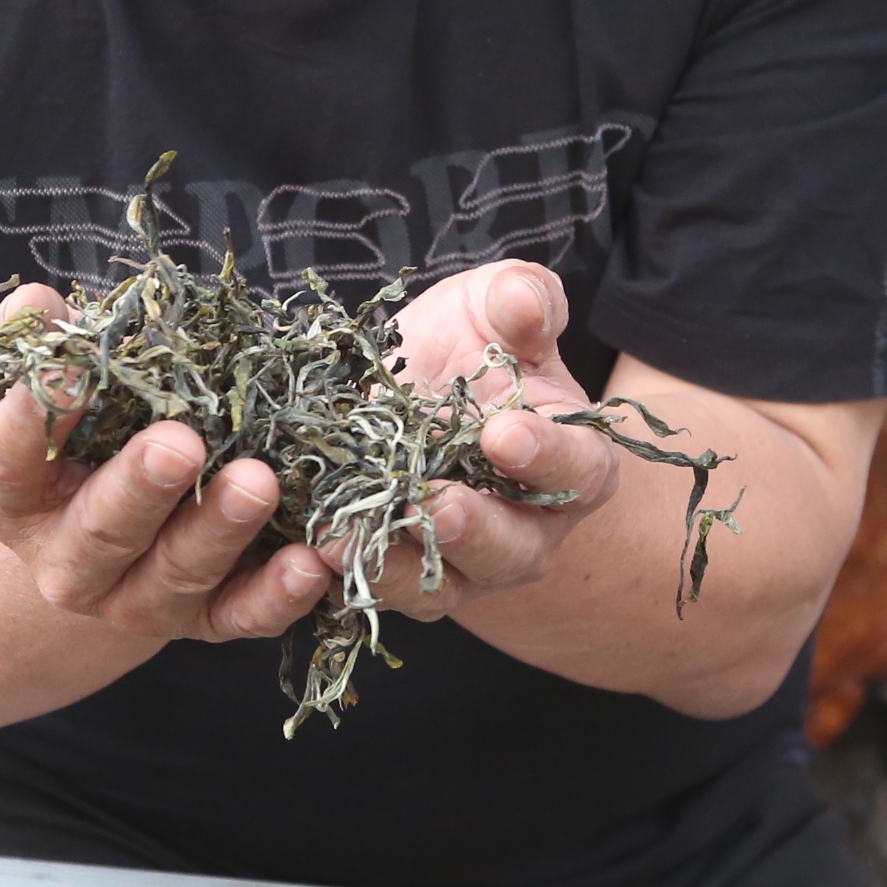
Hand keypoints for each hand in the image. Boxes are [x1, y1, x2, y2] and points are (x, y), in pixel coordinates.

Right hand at [0, 283, 331, 644]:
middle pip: (100, 533)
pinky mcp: (204, 622)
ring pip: (175, 575)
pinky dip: (277, 596)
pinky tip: (310, 562)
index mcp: (17, 498)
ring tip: (257, 482)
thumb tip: (37, 304)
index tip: (70, 368)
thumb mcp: (64, 386)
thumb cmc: (93, 431)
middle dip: (141, 489)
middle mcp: (68, 563)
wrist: (121, 522)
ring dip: (219, 529)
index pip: (10, 460)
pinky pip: (241, 618)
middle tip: (180, 444)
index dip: (35, 417)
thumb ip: (48, 341)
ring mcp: (136, 600)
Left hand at [368, 261, 620, 622]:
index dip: (547, 455)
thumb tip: (523, 299)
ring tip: (344, 535)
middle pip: (512, 547)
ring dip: (393, 564)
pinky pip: (380, 587)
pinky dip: (344, 571)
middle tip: (438, 503)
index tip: (504, 432)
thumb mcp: (494, 308)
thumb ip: (520, 301)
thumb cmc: (476, 345)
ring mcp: (465, 562)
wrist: (426, 390)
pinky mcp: (405, 574)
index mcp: (573, 461)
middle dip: (474, 529)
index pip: (577, 467)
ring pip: (439, 582)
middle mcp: (527, 527)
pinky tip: (308, 545)